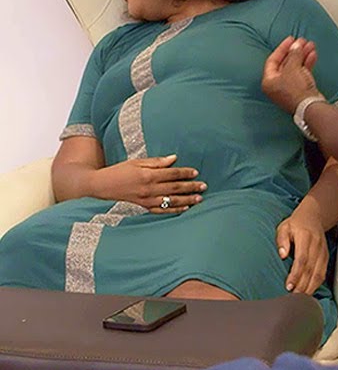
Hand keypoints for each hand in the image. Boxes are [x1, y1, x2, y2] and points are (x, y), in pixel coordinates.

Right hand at [89, 155, 205, 213]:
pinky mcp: (143, 208)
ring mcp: (146, 200)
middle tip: (204, 186)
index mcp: (147, 175)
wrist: (100, 186)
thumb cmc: (119, 171)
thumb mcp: (136, 162)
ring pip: (171, 201)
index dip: (185, 173)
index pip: (172, 174)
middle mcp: (148, 189)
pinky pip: (162, 210)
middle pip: (175, 188)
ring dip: (187, 200)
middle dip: (191, 187)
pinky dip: (174, 210)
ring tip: (199, 198)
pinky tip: (185, 208)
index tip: (196, 172)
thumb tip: (174, 159)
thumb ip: (156, 162)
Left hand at [262, 36, 321, 113]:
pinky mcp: (300, 89)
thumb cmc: (296, 90)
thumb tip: (296, 45)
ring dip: (303, 55)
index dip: (282, 48)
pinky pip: (302, 73)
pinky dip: (307, 64)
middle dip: (295, 51)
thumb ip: (294, 54)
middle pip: (285, 63)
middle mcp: (277, 85)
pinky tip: (312, 55)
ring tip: (310, 45)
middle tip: (302, 41)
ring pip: (295, 67)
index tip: (290, 39)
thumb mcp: (292, 68)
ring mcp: (289, 87)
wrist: (310, 106)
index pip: (273, 60)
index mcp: (269, 81)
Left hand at [276, 208, 328, 294]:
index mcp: (305, 238)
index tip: (288, 285)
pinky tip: (310, 291)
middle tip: (293, 298)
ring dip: (310, 287)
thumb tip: (282, 254)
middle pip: (311, 269)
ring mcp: (323, 251)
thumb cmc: (295, 224)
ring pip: (319, 273)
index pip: (302, 259)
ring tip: (301, 298)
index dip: (296, 274)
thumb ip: (282, 240)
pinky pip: (323, 272)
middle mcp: (317, 245)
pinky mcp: (326, 256)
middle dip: (302, 285)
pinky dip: (317, 283)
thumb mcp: (284, 227)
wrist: (314, 216)